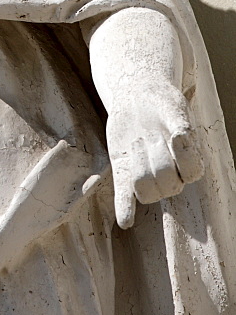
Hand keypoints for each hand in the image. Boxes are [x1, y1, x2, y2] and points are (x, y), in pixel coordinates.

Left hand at [106, 79, 203, 228]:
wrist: (137, 93)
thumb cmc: (161, 101)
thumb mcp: (174, 107)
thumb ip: (180, 124)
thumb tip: (180, 138)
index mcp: (188, 159)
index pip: (191, 173)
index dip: (183, 157)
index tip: (174, 134)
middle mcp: (169, 172)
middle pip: (166, 182)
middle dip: (158, 159)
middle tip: (151, 134)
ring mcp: (145, 173)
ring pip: (145, 189)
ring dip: (140, 167)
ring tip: (138, 143)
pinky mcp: (123, 170)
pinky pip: (125, 196)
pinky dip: (125, 209)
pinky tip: (125, 221)